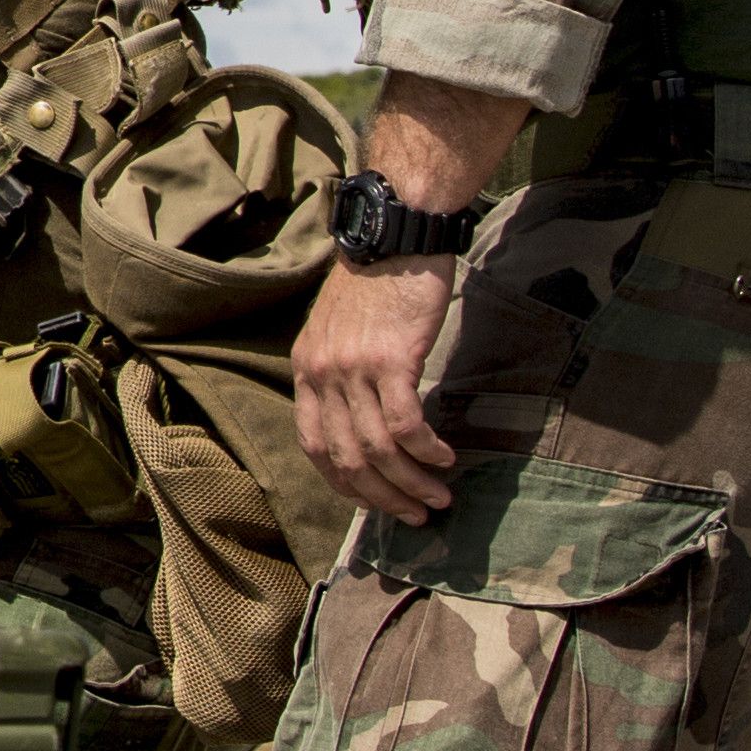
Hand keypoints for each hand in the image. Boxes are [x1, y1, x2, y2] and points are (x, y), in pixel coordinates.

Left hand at [293, 255, 460, 522]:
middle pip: (346, 457)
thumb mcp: (338, 331)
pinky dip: (426, 449)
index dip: (343, 483)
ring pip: (377, 447)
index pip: (313, 446)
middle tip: (416, 513)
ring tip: (438, 496)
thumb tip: (360, 421)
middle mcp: (322, 373)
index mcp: (306, 370)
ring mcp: (353, 368)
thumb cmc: (376, 283)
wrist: (395, 236)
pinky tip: (444, 458)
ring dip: (411, 481)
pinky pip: (405, 423)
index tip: (373, 503)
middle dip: (382, 495)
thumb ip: (340, 373)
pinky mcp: (391, 360)